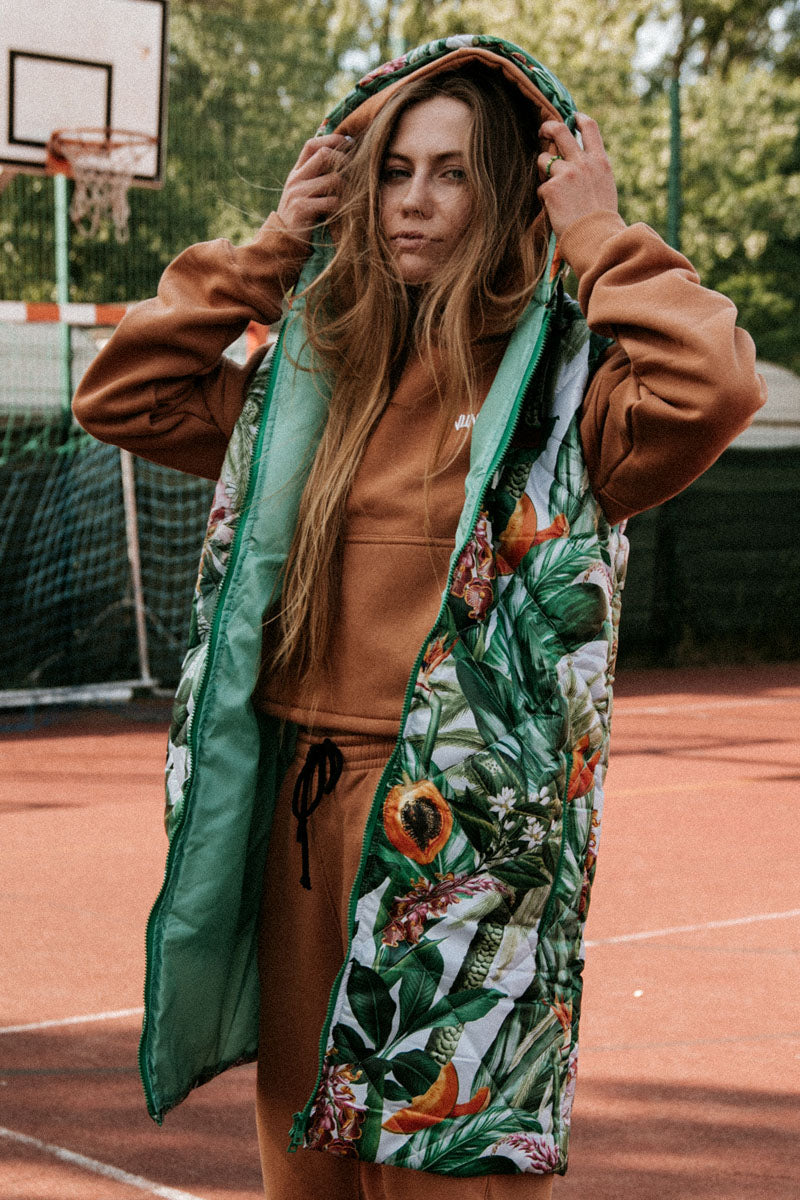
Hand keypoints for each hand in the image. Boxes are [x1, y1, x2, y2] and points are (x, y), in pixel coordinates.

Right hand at [276, 134, 352, 239]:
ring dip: (347, 187)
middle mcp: (295, 179)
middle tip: (356, 171)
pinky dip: (342, 206)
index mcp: (296, 173)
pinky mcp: (302, 209)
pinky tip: (343, 212)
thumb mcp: (306, 195)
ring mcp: (297, 193)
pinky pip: (331, 201)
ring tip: (351, 197)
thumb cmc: (302, 220)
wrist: (283, 244)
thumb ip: (318, 179)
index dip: (332, 139)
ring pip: (333, 179)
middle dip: (344, 160)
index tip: (350, 143)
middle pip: (324, 154)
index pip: (312, 144)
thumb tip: (344, 160)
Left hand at [537, 114, 617, 238]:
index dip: (579, 118)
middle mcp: (583, 162)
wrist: (596, 239)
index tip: (572, 117)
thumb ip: (592, 172)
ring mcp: (566, 173)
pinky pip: (541, 187)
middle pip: (560, 130)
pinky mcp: (552, 187)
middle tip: (542, 131)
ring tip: (552, 192)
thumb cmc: (602, 221)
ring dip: (543, 172)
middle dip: (547, 127)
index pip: (590, 128)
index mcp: (600, 162)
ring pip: (544, 160)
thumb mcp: (605, 188)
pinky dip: (545, 199)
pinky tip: (555, 210)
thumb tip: (580, 164)